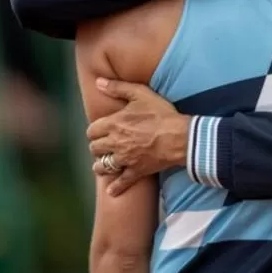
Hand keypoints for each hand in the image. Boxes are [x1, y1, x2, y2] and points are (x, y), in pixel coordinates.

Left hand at [87, 78, 189, 195]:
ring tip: (105, 163)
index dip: (95, 130)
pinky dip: (115, 188)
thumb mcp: (141, 94)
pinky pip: (121, 182)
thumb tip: (98, 82)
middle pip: (94, 149)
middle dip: (97, 146)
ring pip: (102, 166)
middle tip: (104, 145)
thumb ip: (117, 88)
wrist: (180, 136)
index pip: (91, 130)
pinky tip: (111, 190)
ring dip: (101, 165)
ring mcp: (125, 159)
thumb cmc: (161, 114)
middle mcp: (115, 143)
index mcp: (113, 124)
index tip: (101, 130)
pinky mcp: (136, 171)